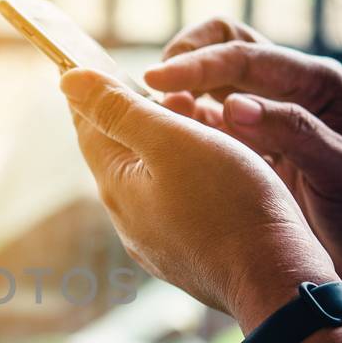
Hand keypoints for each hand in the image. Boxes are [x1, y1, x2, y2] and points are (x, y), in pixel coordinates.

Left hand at [60, 67, 336, 330]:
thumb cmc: (229, 203)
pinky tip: (209, 166)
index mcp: (117, 186)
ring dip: (162, 144)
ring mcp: (158, 242)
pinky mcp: (188, 255)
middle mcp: (129, 219)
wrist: (274, 279)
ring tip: (191, 114)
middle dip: (131, 115)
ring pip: (149, 179)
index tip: (87, 62)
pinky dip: (184, 174)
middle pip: (118, 154)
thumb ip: (120, 110)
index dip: (90, 91)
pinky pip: (175, 203)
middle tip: (150, 83)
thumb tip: (67, 81)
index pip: (88, 127)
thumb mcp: (173, 141)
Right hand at [144, 18, 341, 292]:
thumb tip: (230, 106)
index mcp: (318, 83)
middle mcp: (292, 89)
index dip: (197, 64)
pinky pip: (210, 122)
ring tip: (150, 117)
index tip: (155, 79)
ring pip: (214, 81)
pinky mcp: (254, 146)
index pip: (246, 54)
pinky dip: (186, 124)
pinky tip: (165, 144)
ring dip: (182, 90)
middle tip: (151, 86)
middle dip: (186, 56)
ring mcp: (271, 116)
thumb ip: (292, 134)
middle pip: (227, 44)